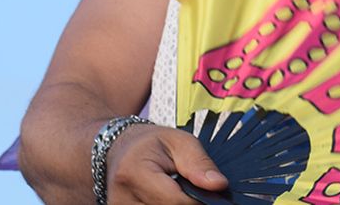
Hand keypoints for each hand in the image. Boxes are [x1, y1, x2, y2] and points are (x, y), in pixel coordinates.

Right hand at [105, 123, 226, 203]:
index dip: (199, 199)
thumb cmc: (151, 143)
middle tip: (192, 187)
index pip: (175, 200)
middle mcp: (121, 198)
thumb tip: (219, 185)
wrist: (120, 148)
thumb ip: (199, 164)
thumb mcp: (180, 142)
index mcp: (134, 173)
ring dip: (175, 204)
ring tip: (175, 187)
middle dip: (187, 202)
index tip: (213, 191)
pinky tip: (167, 196)